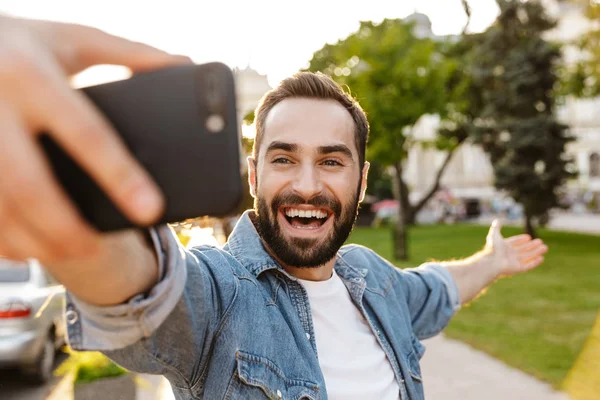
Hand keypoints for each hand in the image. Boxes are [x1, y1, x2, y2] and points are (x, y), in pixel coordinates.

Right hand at [0, 15, 190, 262]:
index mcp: (33, 75)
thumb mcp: (76, 40)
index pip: (86, 133)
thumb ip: (130, 53)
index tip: (150, 209)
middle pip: (32, 185)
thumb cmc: (26, 44)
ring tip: (69, 252)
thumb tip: (184, 63)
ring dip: (32, 239)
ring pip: (0, 205)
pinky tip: (25, 247)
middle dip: (66, 227)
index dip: (120, 176)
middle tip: (96, 250)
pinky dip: (1, 235)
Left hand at [485, 219, 548, 276]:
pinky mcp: (518, 269)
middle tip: (541, 241)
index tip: (528, 237)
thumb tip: (497, 220)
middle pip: (523, 249)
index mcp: (504, 247)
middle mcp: (510, 254)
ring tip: (545, 247)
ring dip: (536, 252)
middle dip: (532, 246)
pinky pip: (528, 266)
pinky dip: (535, 262)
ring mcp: (514, 262)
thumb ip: (496, 227)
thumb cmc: (493, 248)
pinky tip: (541, 258)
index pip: (515, 242)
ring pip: (528, 256)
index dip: (521, 239)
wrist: (492, 262)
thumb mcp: (494, 235)